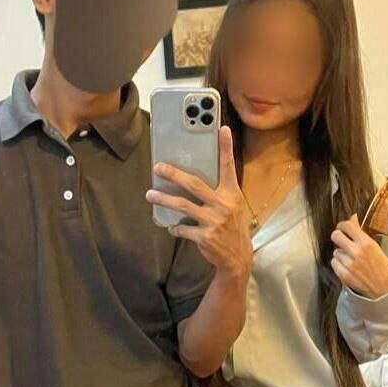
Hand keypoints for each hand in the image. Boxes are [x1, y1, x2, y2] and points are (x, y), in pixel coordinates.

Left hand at [146, 126, 251, 279]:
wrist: (237, 258)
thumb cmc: (232, 228)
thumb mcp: (233, 206)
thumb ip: (219, 192)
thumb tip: (193, 178)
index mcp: (231, 194)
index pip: (228, 167)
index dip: (225, 147)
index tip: (221, 128)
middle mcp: (223, 205)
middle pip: (194, 184)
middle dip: (174, 174)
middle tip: (158, 167)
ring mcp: (214, 221)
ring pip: (183, 206)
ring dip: (163, 199)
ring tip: (150, 195)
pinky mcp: (205, 237)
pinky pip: (183, 228)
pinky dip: (175, 227)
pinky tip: (171, 226)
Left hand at [330, 214, 387, 297]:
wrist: (384, 289)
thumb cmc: (382, 268)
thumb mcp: (375, 247)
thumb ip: (360, 233)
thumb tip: (352, 217)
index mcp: (366, 243)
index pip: (347, 226)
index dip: (342, 225)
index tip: (342, 227)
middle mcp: (356, 252)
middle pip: (335, 236)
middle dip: (338, 237)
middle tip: (342, 240)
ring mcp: (349, 264)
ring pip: (335, 251)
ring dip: (340, 253)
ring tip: (350, 259)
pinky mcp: (344, 275)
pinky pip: (334, 263)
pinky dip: (338, 264)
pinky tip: (347, 267)